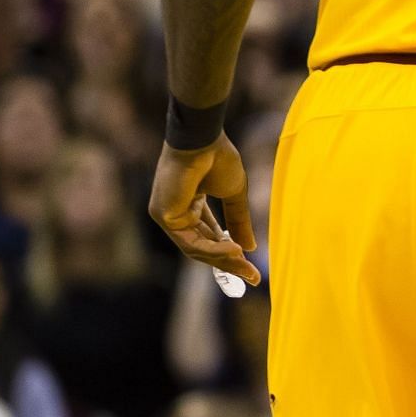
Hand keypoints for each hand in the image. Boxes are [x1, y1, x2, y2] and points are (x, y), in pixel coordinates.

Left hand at [149, 135, 260, 285]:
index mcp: (191, 204)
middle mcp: (176, 212)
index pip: (209, 236)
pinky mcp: (164, 216)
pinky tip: (234, 251)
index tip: (251, 266)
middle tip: (251, 276)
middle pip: (202, 247)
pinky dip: (213, 249)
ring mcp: (167, 215)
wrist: (202, 140)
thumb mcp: (234, 194)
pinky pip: (190, 242)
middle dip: (228, 262)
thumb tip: (250, 248)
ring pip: (196, 248)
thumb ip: (239, 221)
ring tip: (245, 264)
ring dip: (222, 259)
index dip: (230, 252)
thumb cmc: (218, 159)